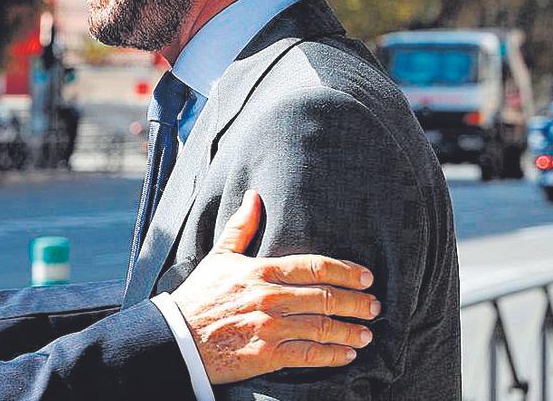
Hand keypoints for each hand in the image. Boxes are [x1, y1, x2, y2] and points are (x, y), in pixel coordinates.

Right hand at [172, 190, 379, 383]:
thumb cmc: (198, 297)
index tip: (366, 277)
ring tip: (367, 334)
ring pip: (323, 327)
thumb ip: (241, 227)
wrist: (176, 337)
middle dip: (357, 302)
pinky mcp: (267, 355)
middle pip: (327, 297)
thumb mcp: (218, 257)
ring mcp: (270, 327)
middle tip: (375, 306)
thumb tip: (254, 196)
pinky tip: (347, 355)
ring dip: (351, 331)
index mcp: (261, 271)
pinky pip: (309, 355)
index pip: (315, 266)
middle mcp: (270, 297)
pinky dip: (332, 355)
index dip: (347, 271)